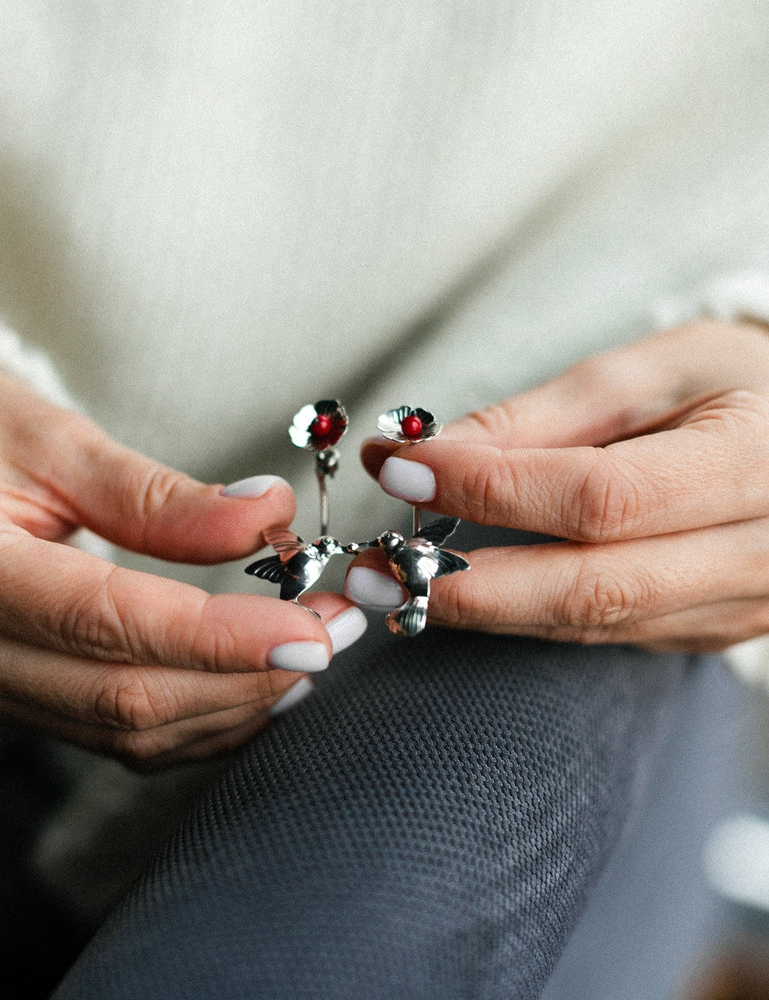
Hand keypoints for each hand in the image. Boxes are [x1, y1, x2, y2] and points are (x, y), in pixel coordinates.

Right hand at [0, 359, 360, 767]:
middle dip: (249, 675)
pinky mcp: (19, 695)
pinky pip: (115, 736)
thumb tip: (267, 514)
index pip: (109, 623)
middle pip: (127, 698)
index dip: (221, 636)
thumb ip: (155, 493)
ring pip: (128, 734)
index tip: (312, 627)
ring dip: (234, 705)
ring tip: (311, 655)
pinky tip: (254, 686)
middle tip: (336, 631)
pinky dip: (198, 719)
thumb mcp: (45, 441)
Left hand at [350, 319, 768, 651]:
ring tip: (398, 583)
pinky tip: (467, 593)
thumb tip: (428, 457)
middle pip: (589, 588)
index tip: (400, 470)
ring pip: (588, 624)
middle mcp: (759, 555)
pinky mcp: (712, 631)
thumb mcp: (656, 369)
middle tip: (373, 570)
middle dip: (466, 585)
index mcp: (754, 466)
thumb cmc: (746, 383)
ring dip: (481, 609)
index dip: (490, 490)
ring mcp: (739, 607)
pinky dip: (525, 615)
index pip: (600, 496)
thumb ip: (543, 418)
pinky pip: (603, 633)